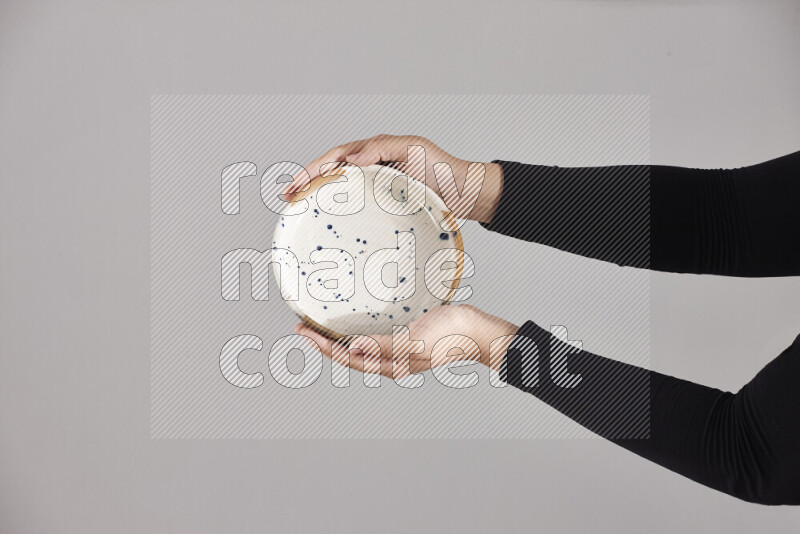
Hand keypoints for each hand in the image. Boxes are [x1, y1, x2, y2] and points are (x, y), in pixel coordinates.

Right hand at [288, 135, 503, 222]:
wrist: (467, 193)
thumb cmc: (444, 169)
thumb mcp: (415, 149)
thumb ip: (382, 149)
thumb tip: (350, 160)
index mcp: (375, 152)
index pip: (336, 158)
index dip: (313, 170)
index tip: (295, 185)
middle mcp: (373, 168)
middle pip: (332, 173)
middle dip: (307, 183)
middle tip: (287, 198)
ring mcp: (378, 187)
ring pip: (342, 191)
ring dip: (320, 198)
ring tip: (300, 210)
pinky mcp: (386, 206)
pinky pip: (358, 207)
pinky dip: (341, 213)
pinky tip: (333, 225)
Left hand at [294, 304, 517, 378]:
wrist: (478, 330)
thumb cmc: (450, 337)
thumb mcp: (415, 341)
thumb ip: (385, 345)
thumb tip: (353, 348)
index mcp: (392, 365)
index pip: (348, 357)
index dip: (323, 346)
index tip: (303, 331)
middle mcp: (392, 361)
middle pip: (350, 354)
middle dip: (325, 343)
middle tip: (303, 326)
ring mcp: (400, 350)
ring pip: (361, 347)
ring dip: (340, 338)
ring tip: (322, 326)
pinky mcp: (408, 337)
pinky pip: (376, 336)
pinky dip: (359, 330)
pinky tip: (356, 322)